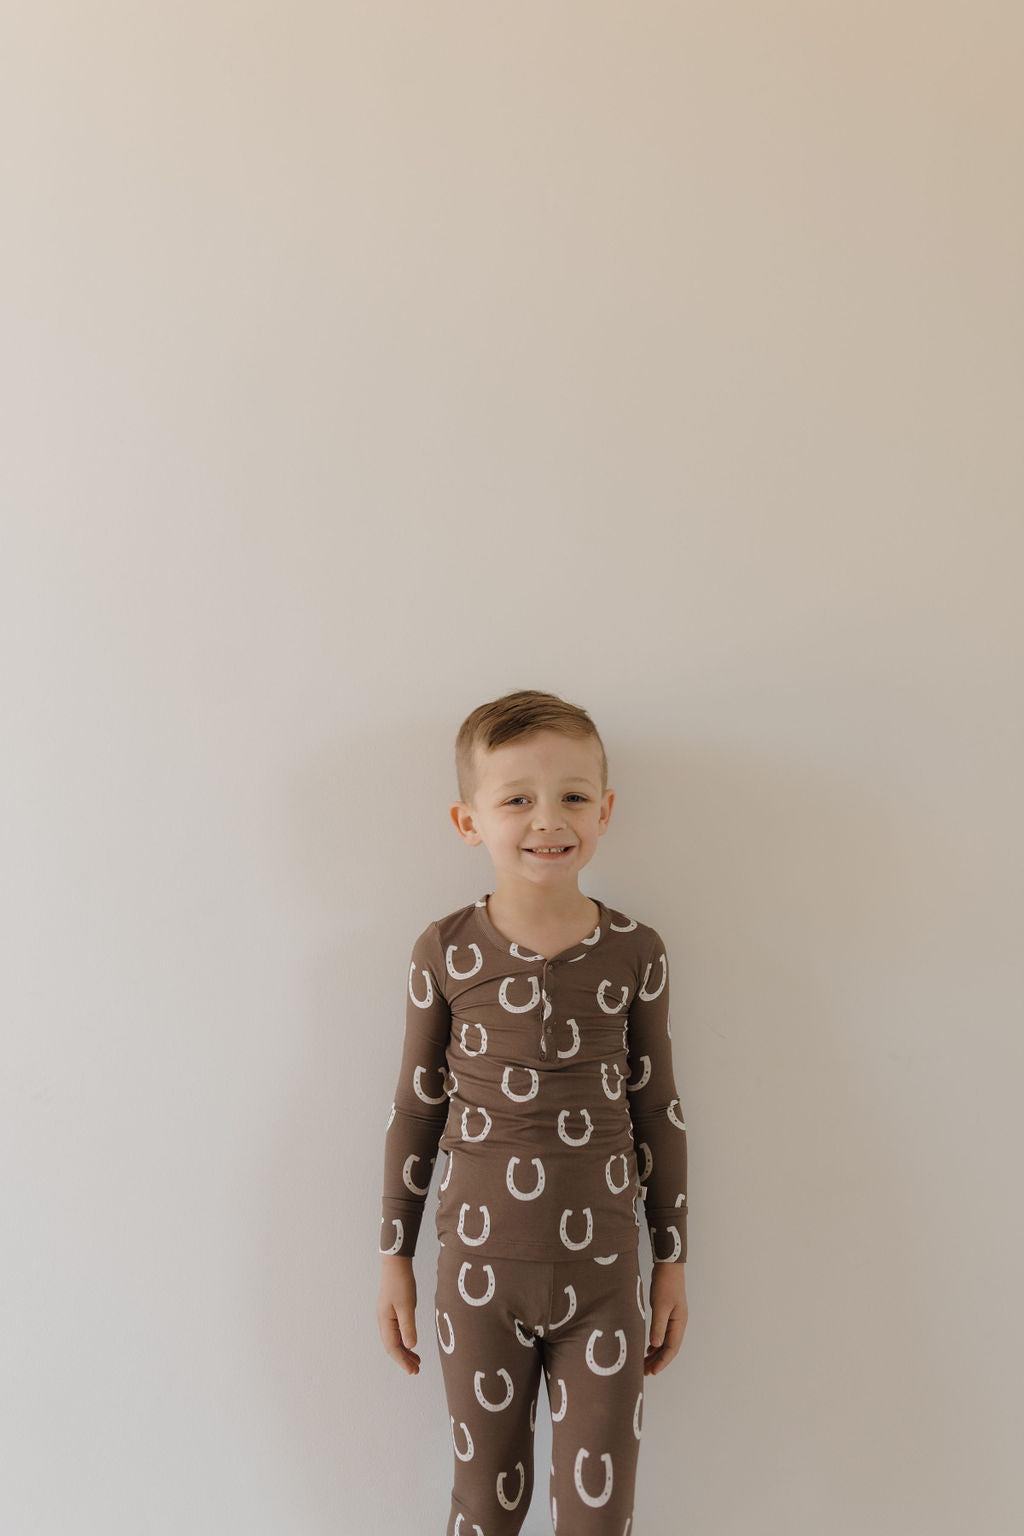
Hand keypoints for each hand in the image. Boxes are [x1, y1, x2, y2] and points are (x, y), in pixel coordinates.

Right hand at [377, 1255, 420, 1374]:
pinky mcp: (392, 1311)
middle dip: (404, 1359)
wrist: (396, 1264)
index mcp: (385, 1321)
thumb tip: (410, 1346)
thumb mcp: (406, 1306)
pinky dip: (404, 1340)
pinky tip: (412, 1344)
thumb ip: (408, 1327)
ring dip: (405, 1351)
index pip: (392, 1347)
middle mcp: (383, 1321)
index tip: (413, 1371)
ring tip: (416, 1361)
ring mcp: (387, 1316)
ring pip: (394, 1340)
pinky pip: (397, 1332)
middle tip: (416, 1369)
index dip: (402, 1361)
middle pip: (392, 1346)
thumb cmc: (400, 1283)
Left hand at [644, 1261, 686, 1375]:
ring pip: (665, 1342)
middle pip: (669, 1348)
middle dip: (658, 1361)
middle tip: (645, 1372)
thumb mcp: (660, 1306)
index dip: (662, 1361)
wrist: (668, 1265)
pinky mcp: (668, 1313)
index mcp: (679, 1323)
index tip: (652, 1372)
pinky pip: (663, 1334)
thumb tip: (656, 1346)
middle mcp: (679, 1323)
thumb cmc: (665, 1284)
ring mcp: (674, 1319)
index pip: (671, 1348)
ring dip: (656, 1353)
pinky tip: (648, 1348)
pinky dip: (656, 1343)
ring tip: (645, 1364)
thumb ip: (658, 1326)